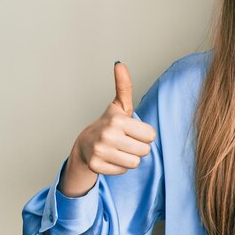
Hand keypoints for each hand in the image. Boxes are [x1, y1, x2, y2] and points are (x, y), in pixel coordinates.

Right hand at [59, 62, 156, 196]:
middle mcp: (108, 135)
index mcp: (118, 120)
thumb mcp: (119, 105)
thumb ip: (124, 85)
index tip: (132, 131)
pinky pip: (123, 171)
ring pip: (135, 162)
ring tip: (119, 149)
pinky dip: (119, 167)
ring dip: (130, 158)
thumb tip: (119, 63)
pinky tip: (111, 158)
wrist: (84, 145)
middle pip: (144, 150)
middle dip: (138, 147)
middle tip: (125, 141)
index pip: (151, 135)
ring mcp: (100, 151)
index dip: (144, 134)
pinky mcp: (96, 166)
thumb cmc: (108, 124)